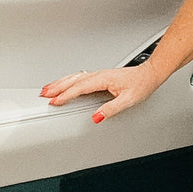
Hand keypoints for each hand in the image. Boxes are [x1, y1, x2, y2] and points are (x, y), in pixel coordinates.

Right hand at [40, 64, 161, 122]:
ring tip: (47, 88)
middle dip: (56, 87)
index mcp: (103, 79)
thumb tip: (96, 117)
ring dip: (60, 82)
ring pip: (74, 77)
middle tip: (43, 94)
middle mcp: (99, 74)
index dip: (65, 95)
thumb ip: (111, 109)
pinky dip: (68, 80)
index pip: (79, 88)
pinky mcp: (100, 76)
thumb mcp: (128, 100)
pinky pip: (79, 77)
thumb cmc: (141, 85)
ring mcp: (98, 74)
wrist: (149, 74)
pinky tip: (64, 83)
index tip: (54, 101)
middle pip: (73, 80)